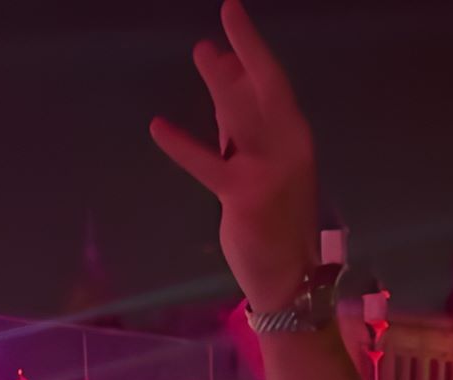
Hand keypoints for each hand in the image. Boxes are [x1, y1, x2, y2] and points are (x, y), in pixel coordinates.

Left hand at [150, 0, 318, 313]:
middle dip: (244, 51)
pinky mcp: (244, 196)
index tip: (232, 19)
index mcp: (294, 141)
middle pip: (262, 89)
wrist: (291, 280)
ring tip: (200, 53)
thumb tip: (224, 92)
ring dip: (220, 84)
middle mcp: (288, 148)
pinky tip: (158, 127)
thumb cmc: (276, 227)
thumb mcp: (261, 171)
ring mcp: (269, 170)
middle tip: (222, 19)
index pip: (273, 86)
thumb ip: (243, 134)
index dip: (252, 50)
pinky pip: (208, 164)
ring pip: (241, 116)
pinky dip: (181, 145)